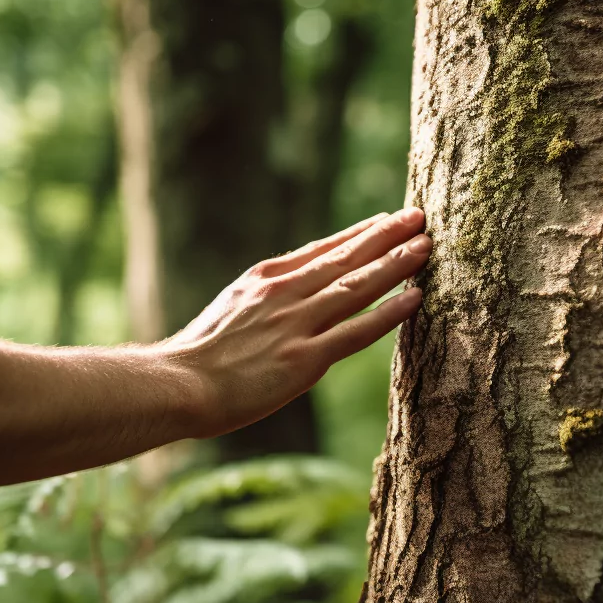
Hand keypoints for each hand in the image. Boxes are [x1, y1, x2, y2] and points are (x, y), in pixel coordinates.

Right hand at [161, 207, 430, 438]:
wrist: (177, 385)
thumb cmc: (195, 358)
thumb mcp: (227, 310)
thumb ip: (260, 298)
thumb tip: (285, 293)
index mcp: (263, 280)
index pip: (321, 250)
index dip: (357, 234)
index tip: (386, 220)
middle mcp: (284, 294)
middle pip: (345, 258)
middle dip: (386, 236)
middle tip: (419, 217)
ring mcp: (296, 325)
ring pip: (356, 286)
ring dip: (395, 264)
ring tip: (426, 246)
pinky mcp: (304, 360)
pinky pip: (356, 332)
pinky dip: (388, 313)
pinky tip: (414, 298)